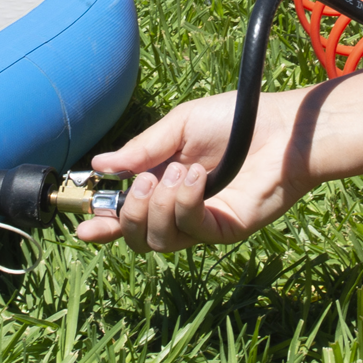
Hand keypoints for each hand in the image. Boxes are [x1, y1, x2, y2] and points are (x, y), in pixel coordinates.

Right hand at [75, 88, 311, 252]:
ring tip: (177, 172)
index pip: (127, 213)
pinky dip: (185, 203)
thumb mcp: (178, 126)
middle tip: (142, 182)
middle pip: (138, 236)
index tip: (83, 226)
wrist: (279, 128)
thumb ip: (141, 149)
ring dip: (159, 206)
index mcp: (161, 183)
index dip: (104, 223)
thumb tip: (100, 165)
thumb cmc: (232, 122)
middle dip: (129, 214)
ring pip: (160, 240)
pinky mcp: (224, 230)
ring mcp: (201, 222)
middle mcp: (178, 208)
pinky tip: (196, 178)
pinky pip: (191, 229)